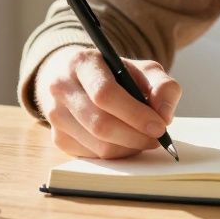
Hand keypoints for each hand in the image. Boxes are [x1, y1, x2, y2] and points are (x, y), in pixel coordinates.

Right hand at [35, 47, 180, 158]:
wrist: (77, 78)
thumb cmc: (114, 74)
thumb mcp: (142, 69)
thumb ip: (162, 86)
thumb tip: (164, 115)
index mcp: (82, 63)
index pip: (105, 93)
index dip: (135, 114)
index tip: (159, 126)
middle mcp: (62, 88)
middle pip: (100, 124)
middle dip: (135, 136)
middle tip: (157, 139)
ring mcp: (55, 115)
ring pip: (98, 145)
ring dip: (128, 147)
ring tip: (144, 138)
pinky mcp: (58, 138)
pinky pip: (92, 155)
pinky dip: (116, 154)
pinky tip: (126, 141)